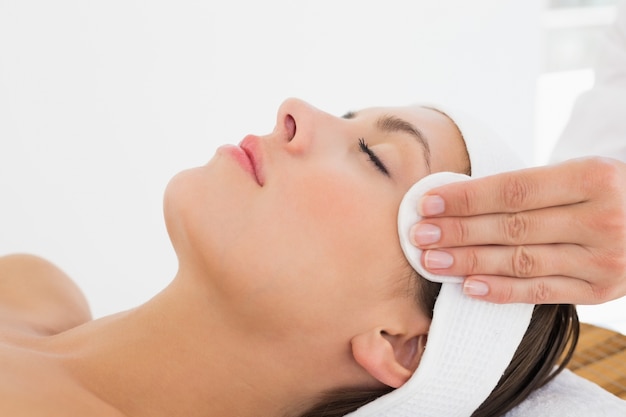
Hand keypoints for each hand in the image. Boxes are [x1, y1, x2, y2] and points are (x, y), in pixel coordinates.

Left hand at [411, 157, 625, 304]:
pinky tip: (468, 287)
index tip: (428, 203)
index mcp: (593, 178)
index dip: (467, 198)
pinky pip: (540, 292)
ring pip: (521, 262)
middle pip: (512, 227)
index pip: (514, 190)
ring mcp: (603, 259)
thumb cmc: (603, 193)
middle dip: (458, 232)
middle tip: (419, 235)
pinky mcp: (599, 290)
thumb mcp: (577, 174)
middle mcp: (601, 220)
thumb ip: (527, 188)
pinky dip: (501, 291)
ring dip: (469, 262)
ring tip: (431, 261)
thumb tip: (456, 201)